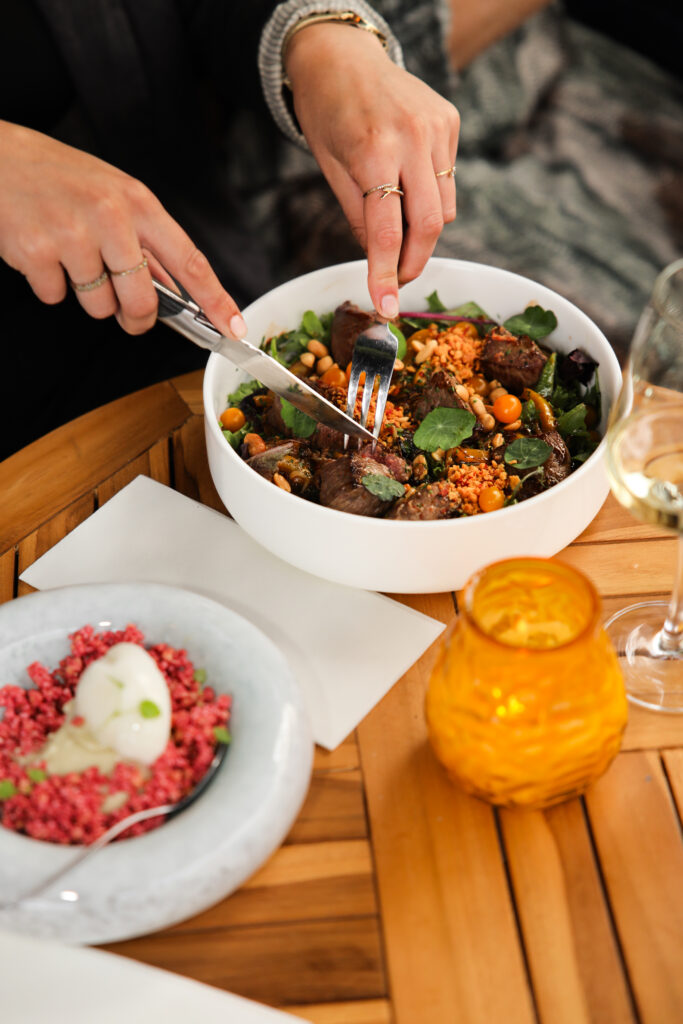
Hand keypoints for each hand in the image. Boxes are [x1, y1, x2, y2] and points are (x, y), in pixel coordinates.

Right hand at [0, 121, 246, 337]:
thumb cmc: (57, 177)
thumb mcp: (112, 196)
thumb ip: (146, 242)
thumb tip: (178, 292)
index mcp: (137, 202)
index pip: (190, 261)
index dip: (216, 300)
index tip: (233, 328)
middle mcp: (110, 217)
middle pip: (143, 302)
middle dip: (135, 317)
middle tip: (124, 311)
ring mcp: (72, 234)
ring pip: (99, 306)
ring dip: (87, 296)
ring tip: (69, 257)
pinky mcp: (36, 251)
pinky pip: (55, 297)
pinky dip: (48, 284)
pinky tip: (41, 252)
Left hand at [285, 25, 459, 317]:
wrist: (342, 56)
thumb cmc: (328, 114)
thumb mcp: (330, 169)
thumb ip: (359, 218)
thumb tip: (380, 262)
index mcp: (373, 151)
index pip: (386, 231)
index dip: (386, 275)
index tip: (388, 306)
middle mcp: (412, 138)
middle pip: (429, 226)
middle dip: (414, 262)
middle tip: (397, 279)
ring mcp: (437, 128)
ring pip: (444, 208)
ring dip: (421, 230)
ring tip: (395, 221)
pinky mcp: (450, 122)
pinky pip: (448, 181)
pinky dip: (430, 196)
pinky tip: (407, 180)